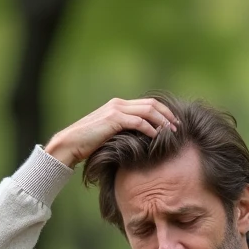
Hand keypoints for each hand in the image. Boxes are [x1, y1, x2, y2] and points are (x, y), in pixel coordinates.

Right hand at [45, 98, 178, 167]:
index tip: (174, 124)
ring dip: (162, 121)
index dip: (164, 112)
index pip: (148, 104)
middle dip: (168, 115)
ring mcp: (116, 110)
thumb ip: (124, 132)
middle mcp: (118, 104)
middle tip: (178, 127)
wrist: (69, 144)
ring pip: (148, 110)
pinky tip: (157, 137)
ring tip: (172, 132)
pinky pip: (139, 121)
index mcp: (118, 106)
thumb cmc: (88, 145)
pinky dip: (150, 128)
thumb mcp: (109, 136)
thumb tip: (141, 140)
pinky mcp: (113, 119)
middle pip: (152, 104)